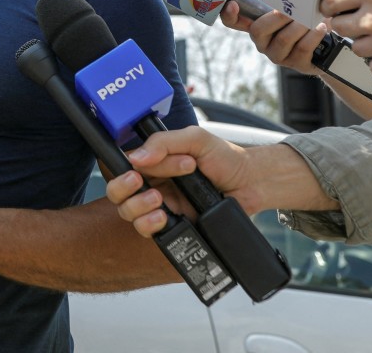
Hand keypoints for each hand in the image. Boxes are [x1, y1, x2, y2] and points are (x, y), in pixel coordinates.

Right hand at [105, 126, 254, 237]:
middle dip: (123, 189)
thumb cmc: (225, 158)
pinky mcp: (174, 225)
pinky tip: (163, 218)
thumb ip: (165, 143)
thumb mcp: (195, 139)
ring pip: (128, 213)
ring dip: (137, 206)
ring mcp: (163, 206)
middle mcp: (154, 184)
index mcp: (155, 162)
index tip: (134, 170)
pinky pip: (149, 231)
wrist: (253, 182)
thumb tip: (136, 157)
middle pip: (118, 193)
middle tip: (139, 183)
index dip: (123, 171)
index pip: (124, 167)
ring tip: (158, 200)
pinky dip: (149, 225)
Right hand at [219, 0, 325, 75]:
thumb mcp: (287, 9)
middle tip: (294, 9)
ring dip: (300, 25)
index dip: (229, 15)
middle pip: (258, 30)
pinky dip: (313, 34)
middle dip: (278, 17)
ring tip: (312, 17)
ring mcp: (278, 56)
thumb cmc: (303, 22)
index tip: (233, 4)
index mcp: (257, 27)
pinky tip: (321, 27)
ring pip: (283, 38)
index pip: (233, 23)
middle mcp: (263, 44)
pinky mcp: (296, 64)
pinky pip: (302, 48)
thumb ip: (270, 0)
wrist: (329, 46)